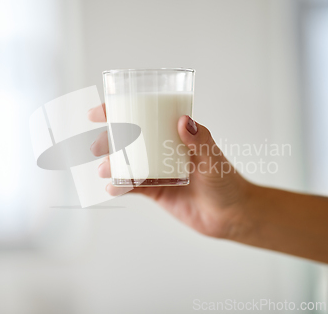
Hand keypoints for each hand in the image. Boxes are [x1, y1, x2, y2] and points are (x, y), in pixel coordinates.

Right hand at [88, 105, 254, 239]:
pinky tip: (113, 188)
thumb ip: (200, 140)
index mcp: (175, 134)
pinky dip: (120, 186)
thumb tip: (184, 120)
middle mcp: (163, 150)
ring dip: (111, 164)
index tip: (100, 113)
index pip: (144, 116)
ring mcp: (157, 170)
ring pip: (127, 163)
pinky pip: (132, 186)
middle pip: (128, 139)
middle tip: (97, 146)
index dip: (119, 112)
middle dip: (108, 141)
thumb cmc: (227, 182)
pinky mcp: (156, 190)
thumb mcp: (214, 159)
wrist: (230, 215)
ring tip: (106, 170)